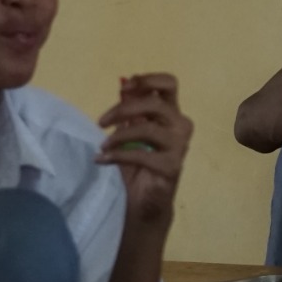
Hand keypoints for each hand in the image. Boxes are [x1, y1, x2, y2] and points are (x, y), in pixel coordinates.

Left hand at [96, 73, 193, 228]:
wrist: (145, 201)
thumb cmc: (138, 164)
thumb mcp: (130, 132)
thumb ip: (130, 109)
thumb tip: (123, 83)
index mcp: (171, 113)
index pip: (169, 84)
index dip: (147, 79)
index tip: (125, 87)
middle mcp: (180, 125)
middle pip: (155, 103)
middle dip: (124, 109)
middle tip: (101, 121)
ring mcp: (179, 146)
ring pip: (147, 128)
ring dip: (118, 136)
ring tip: (102, 146)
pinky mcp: (172, 165)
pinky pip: (141, 154)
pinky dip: (118, 155)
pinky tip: (103, 160)